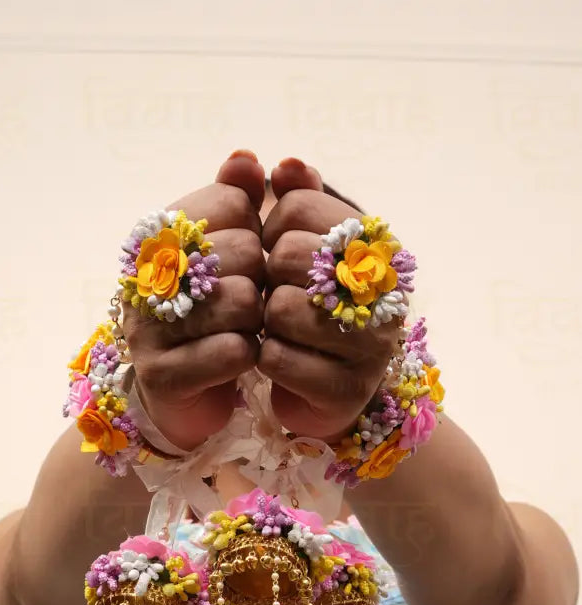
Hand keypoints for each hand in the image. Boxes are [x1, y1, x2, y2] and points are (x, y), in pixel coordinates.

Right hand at [125, 153, 265, 450]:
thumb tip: (246, 158)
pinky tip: (236, 359)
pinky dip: (247, 356)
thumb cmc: (209, 313)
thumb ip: (235, 200)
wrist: (180, 393)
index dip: (254, 230)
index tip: (243, 257)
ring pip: (242, 302)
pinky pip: (234, 352)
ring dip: (256, 321)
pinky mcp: (163, 374)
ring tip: (242, 330)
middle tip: (246, 301)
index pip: (232, 203)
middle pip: (241, 251)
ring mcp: (147, 327)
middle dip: (259, 279)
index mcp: (156, 234)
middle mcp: (144, 275)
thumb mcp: (224, 250)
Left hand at [260, 159, 401, 441]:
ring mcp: (372, 345)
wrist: (329, 392)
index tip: (279, 252)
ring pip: (282, 309)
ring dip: (267, 322)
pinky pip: (277, 358)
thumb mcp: (307, 248)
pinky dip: (267, 359)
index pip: (296, 207)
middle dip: (269, 277)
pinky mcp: (346, 390)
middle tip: (279, 294)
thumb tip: (285, 164)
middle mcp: (385, 292)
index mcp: (377, 246)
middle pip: (289, 254)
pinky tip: (282, 360)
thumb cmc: (314, 310)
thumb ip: (298, 201)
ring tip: (282, 329)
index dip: (271, 230)